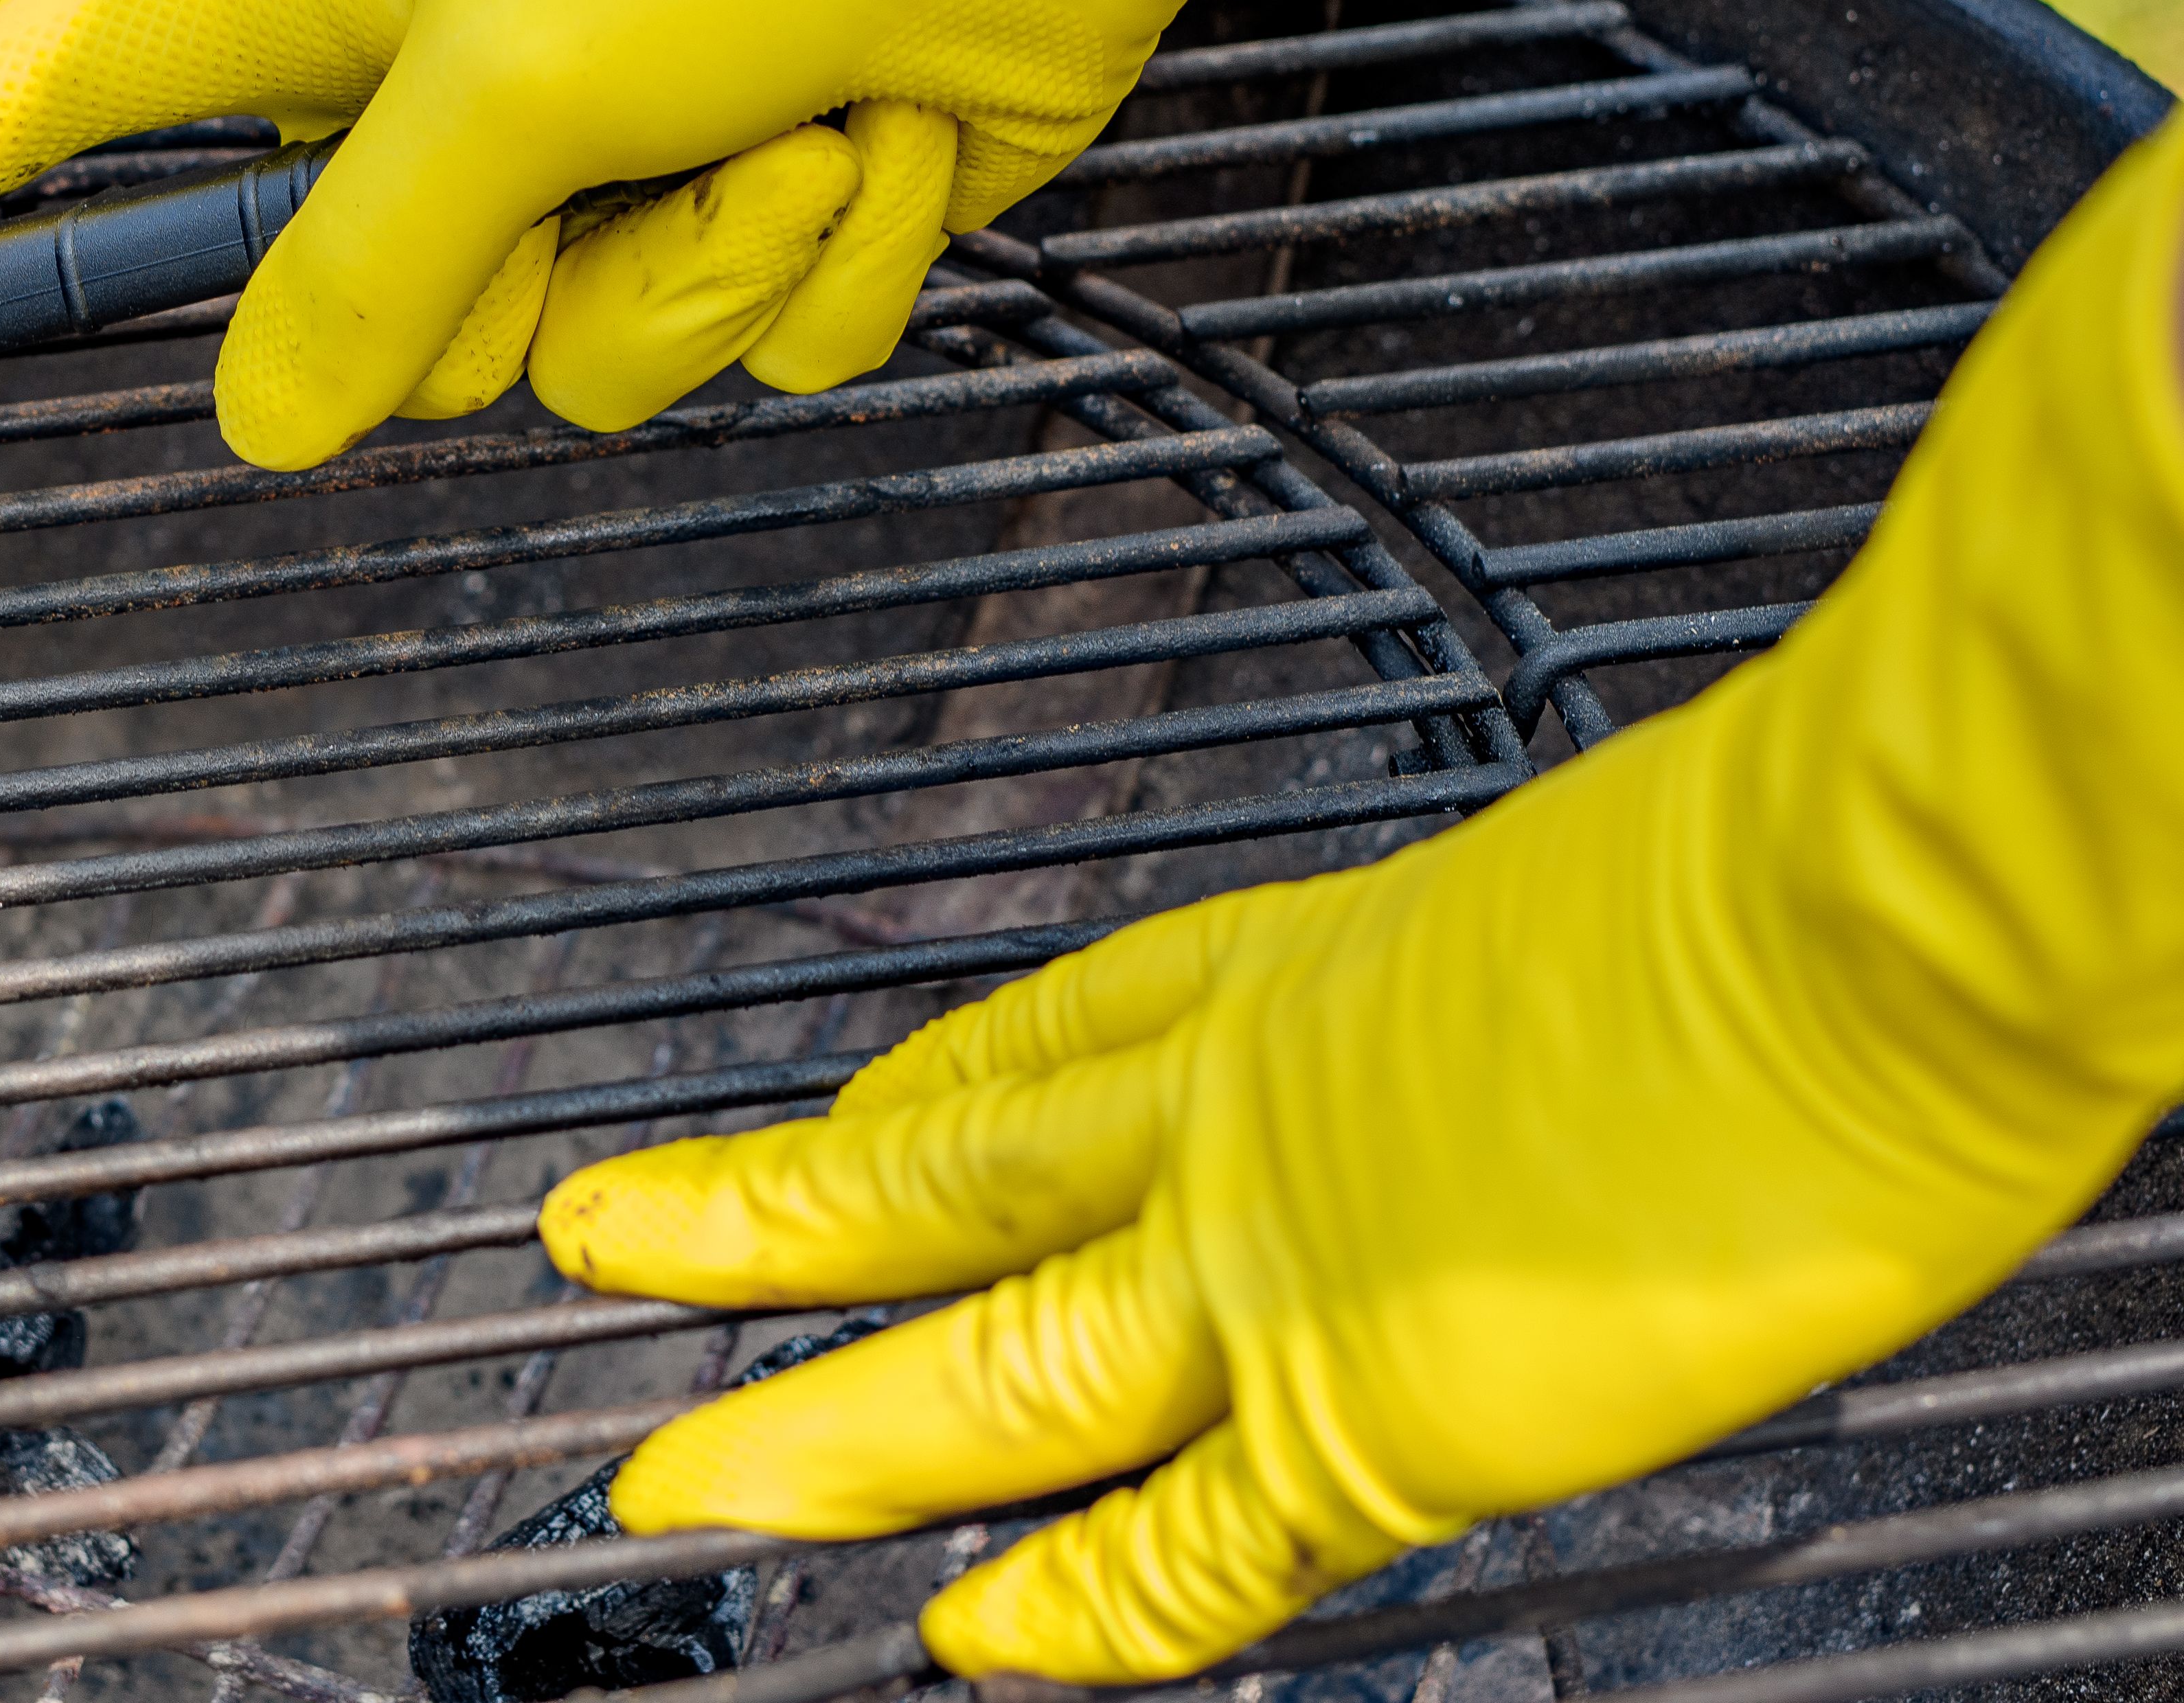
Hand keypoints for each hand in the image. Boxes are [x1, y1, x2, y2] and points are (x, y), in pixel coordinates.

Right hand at [0, 0, 1722, 470]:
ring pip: (587, 368)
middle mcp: (454, 94)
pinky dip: (832, 265)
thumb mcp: (510, 73)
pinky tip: (888, 138)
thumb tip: (267, 422)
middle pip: (376, 324)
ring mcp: (612, 164)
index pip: (62, 92)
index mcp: (336, 1)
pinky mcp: (756, 216)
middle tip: (622, 149)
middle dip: (525, 283)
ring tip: (799, 121)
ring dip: (713, 271)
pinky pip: (753, 352)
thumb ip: (365, 269)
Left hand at [538, 113, 2183, 1682]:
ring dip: (820, 1423)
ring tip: (673, 1475)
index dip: (918, 1091)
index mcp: (1316, 963)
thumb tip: (1577, 1025)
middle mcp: (1256, 1104)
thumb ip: (1518, 992)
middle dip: (763, 1219)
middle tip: (604, 1237)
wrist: (1881, 906)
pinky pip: (1191, 1543)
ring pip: (989, 1360)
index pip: (1056, 1037)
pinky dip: (1079, 1607)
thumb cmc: (1813, 861)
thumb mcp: (1607, 891)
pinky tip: (977, 1645)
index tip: (832, 1114)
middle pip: (943, 1174)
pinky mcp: (1384, 1408)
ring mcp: (1294, 1258)